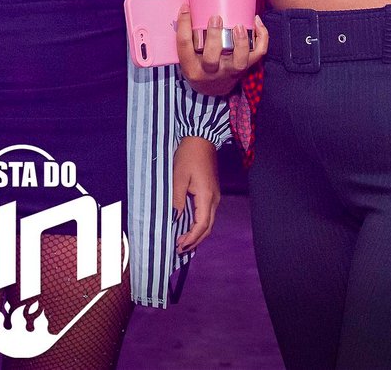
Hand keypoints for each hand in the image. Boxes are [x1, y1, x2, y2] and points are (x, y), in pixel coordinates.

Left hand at [172, 136, 220, 254]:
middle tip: (180, 249)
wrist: (201, 140)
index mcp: (207, 197)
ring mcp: (214, 196)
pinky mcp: (211, 192)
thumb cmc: (188, 156)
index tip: (179, 246)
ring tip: (183, 242)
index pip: (201, 225)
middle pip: (207, 228)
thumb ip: (177, 199)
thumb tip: (175, 219)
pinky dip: (199, 225)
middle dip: (194, 241)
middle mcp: (214, 200)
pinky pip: (207, 214)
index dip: (191, 238)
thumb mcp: (178, 177)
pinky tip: (189, 227)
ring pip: (208, 222)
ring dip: (197, 234)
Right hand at [176, 6, 267, 95]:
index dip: (183, 25)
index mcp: (191, 67)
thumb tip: (185, 5)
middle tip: (216, 18)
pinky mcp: (244, 69)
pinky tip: (257, 23)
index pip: (184, 46)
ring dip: (241, 42)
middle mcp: (210, 72)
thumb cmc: (197, 65)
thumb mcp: (186, 55)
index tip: (186, 7)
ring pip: (239, 62)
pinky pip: (257, 55)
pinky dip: (261, 38)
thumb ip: (186, 34)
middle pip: (211, 58)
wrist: (211, 89)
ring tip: (239, 26)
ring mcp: (229, 72)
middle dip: (214, 37)